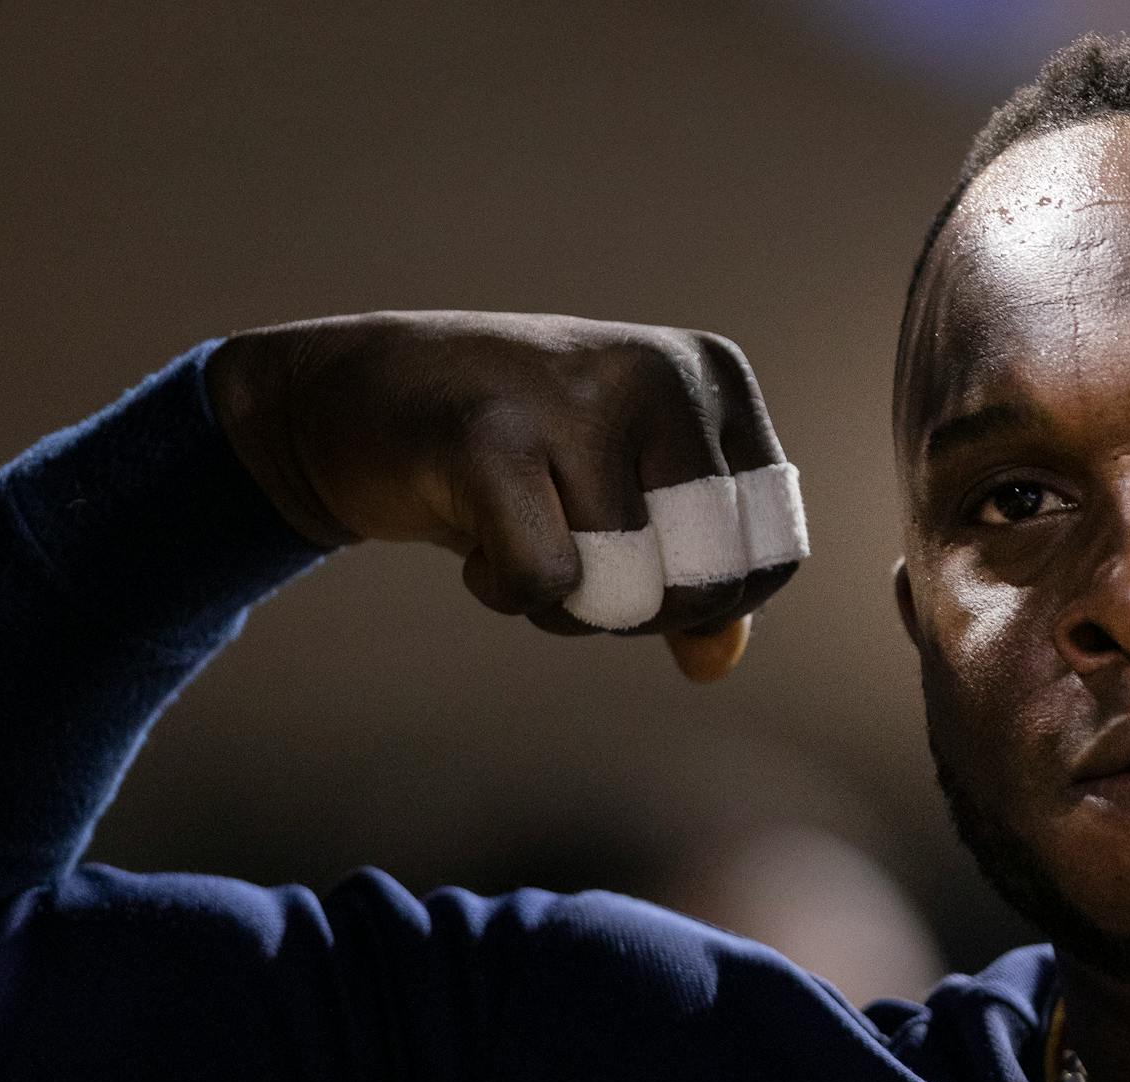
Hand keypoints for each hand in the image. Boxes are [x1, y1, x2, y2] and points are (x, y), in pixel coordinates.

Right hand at [205, 311, 802, 679]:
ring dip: (561, 600)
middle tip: (572, 555)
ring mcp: (580, 394)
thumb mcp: (625, 509)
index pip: (773, 556)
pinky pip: (544, 583)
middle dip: (636, 611)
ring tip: (515, 525)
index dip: (706, 604)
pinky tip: (469, 527)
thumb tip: (716, 662)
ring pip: (625, 590)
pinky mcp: (491, 435)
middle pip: (708, 584)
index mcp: (716, 378)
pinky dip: (503, 591)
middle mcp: (663, 372)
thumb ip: (692, 588)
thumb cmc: (512, 459)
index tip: (640, 565)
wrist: (356, 396)